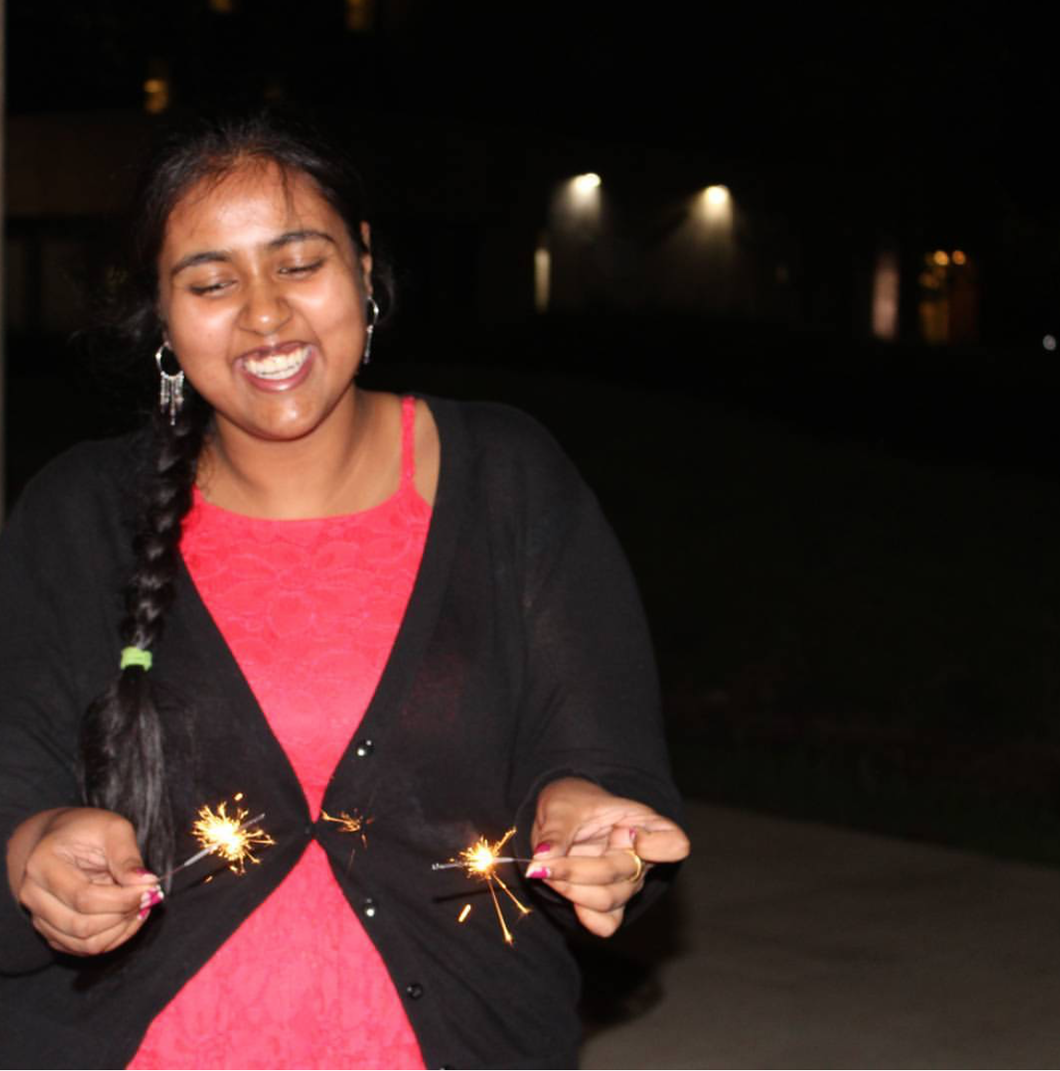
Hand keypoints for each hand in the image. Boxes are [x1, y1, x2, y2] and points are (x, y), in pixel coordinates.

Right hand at [7, 807, 162, 955]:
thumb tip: (146, 882)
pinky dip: (112, 938)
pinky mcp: (51, 931)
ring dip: (120, 930)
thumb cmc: (87, 830)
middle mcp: (33, 895)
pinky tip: (128, 917)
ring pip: (83, 943)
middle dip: (123, 915)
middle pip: (82, 925)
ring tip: (141, 906)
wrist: (60, 838)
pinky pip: (83, 948)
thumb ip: (127, 856)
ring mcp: (39, 917)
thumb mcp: (112, 828)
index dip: (122, 899)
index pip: (84, 898)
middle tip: (149, 897)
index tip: (151, 889)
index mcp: (42, 865)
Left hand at [527, 777, 689, 936]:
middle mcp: (641, 857)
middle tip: (541, 864)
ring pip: (609, 900)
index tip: (630, 834)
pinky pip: (605, 924)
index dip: (658, 846)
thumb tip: (543, 857)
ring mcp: (627, 884)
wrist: (558, 817)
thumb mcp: (561, 805)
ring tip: (543, 872)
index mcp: (642, 823)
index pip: (676, 844)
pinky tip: (561, 892)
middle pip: (624, 875)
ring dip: (571, 890)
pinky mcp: (609, 905)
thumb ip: (556, 831)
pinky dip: (582, 915)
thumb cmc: (571, 803)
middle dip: (577, 870)